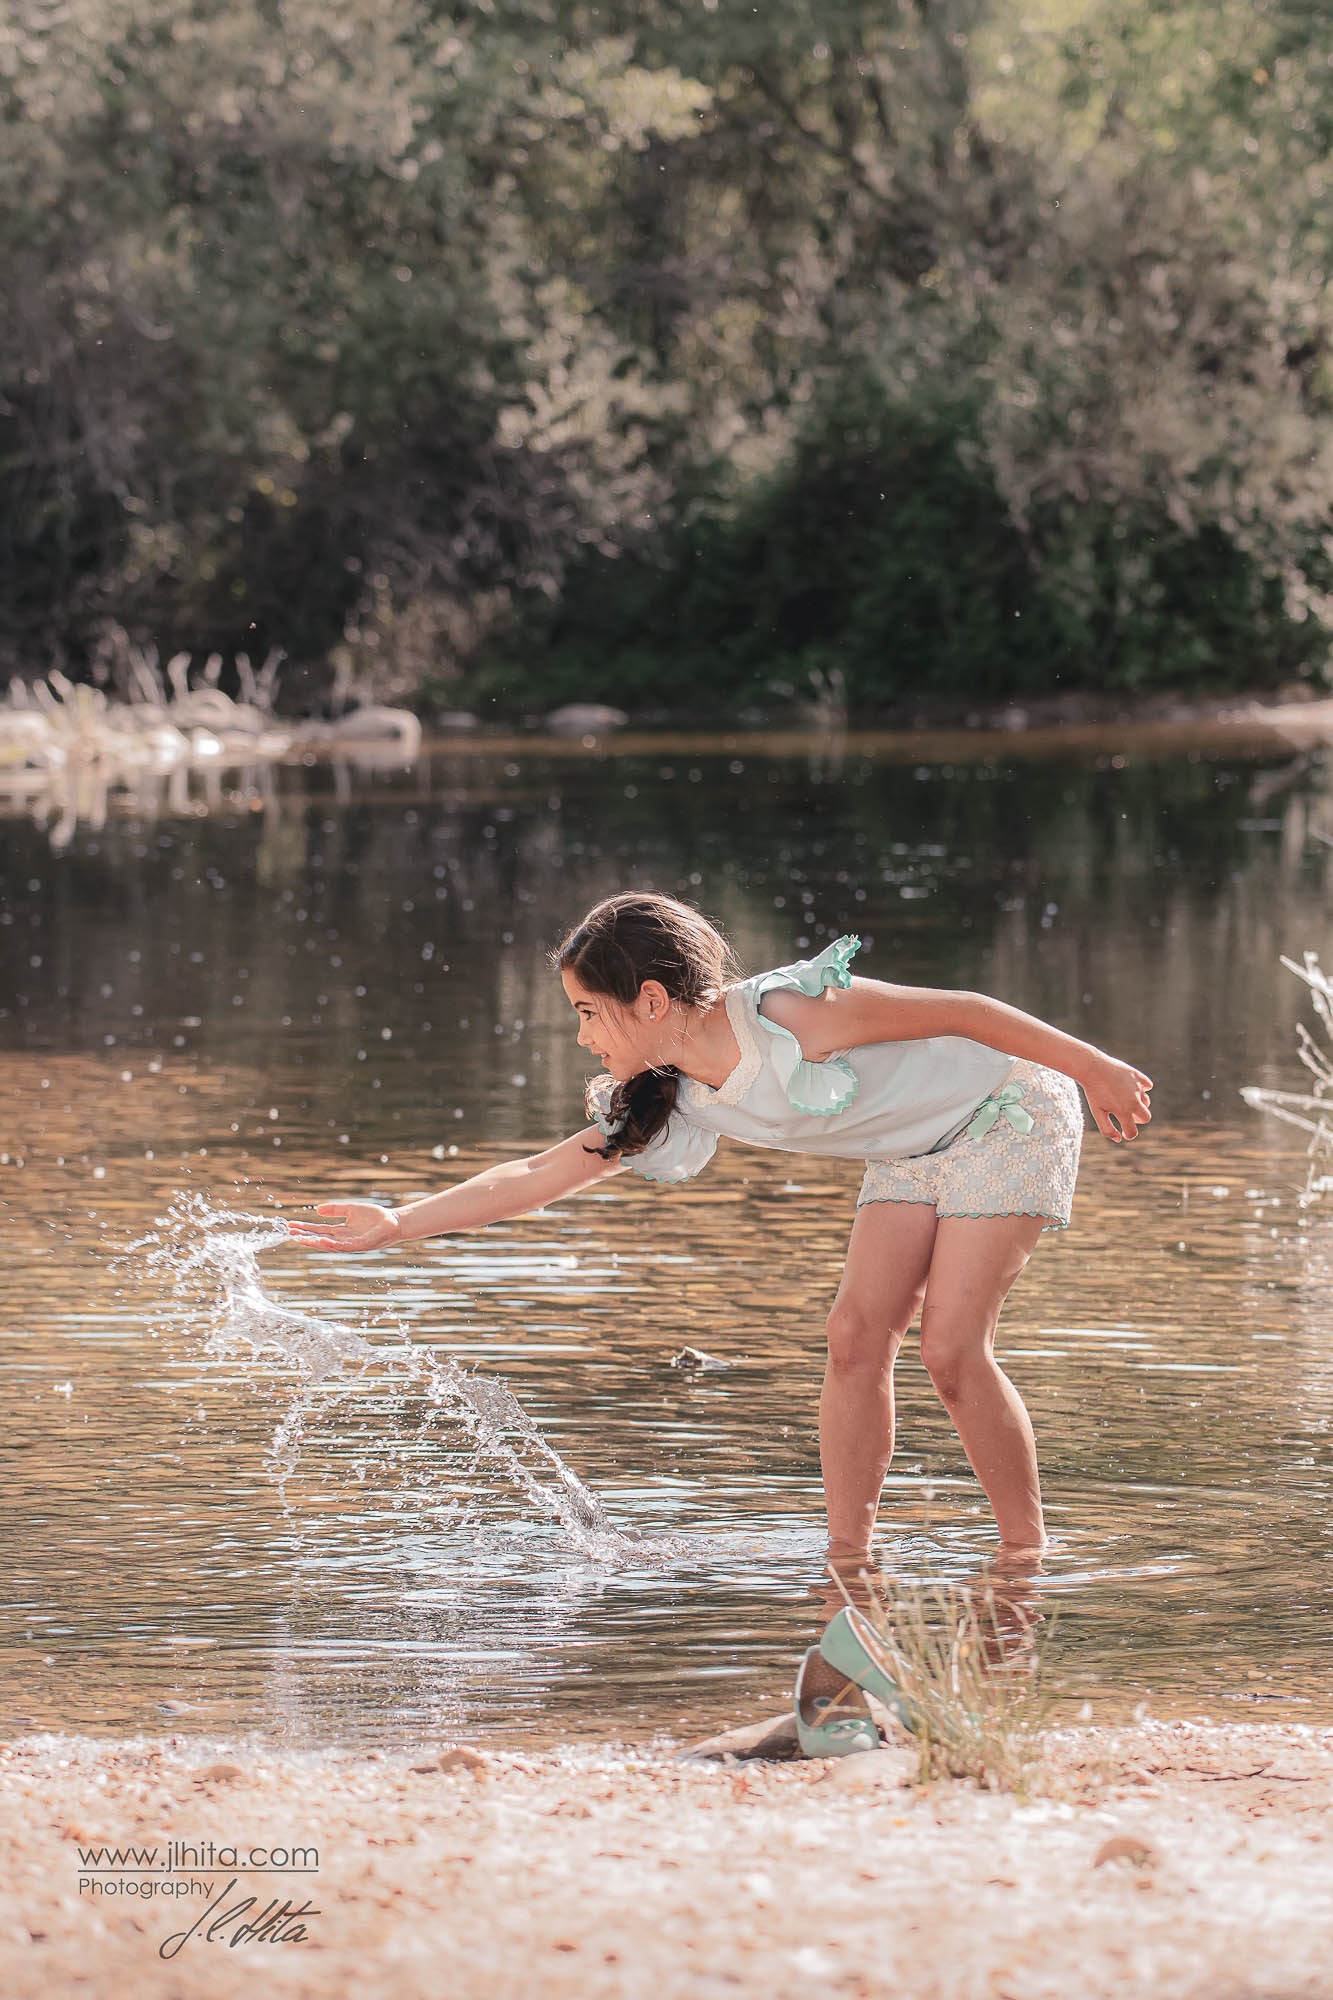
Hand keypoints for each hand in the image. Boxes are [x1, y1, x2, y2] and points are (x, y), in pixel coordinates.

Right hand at [285, 1201, 403, 1251]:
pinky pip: (344, 1246)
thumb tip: (318, 1209)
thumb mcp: (351, 1209)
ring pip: (329, 1245)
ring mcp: (351, 1244)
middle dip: (305, 1237)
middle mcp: (343, 1240)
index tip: (291, 1226)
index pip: (319, 1230)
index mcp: (341, 1231)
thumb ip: (336, 1209)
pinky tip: (322, 1240)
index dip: (305, 1228)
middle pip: (320, 1239)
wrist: (394, 1222)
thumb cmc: (375, 1217)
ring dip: (315, 1242)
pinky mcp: (361, 1245)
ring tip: (301, 1238)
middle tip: (290, 1233)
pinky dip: (332, 1244)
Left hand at [1081, 1054, 1152, 1142]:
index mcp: (1124, 1112)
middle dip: (1137, 1119)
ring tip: (1126, 1100)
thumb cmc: (1093, 1091)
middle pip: (1146, 1117)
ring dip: (1139, 1104)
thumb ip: (1107, 1129)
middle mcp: (1134, 1101)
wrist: (1092, 1067)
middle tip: (1126, 1114)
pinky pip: (1148, 1085)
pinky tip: (1132, 1088)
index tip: (1124, 1131)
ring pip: (1147, 1102)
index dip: (1128, 1134)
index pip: (1133, 1131)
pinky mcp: (1138, 1076)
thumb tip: (1119, 1139)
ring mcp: (1138, 1088)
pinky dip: (1143, 1088)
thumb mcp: (1097, 1112)